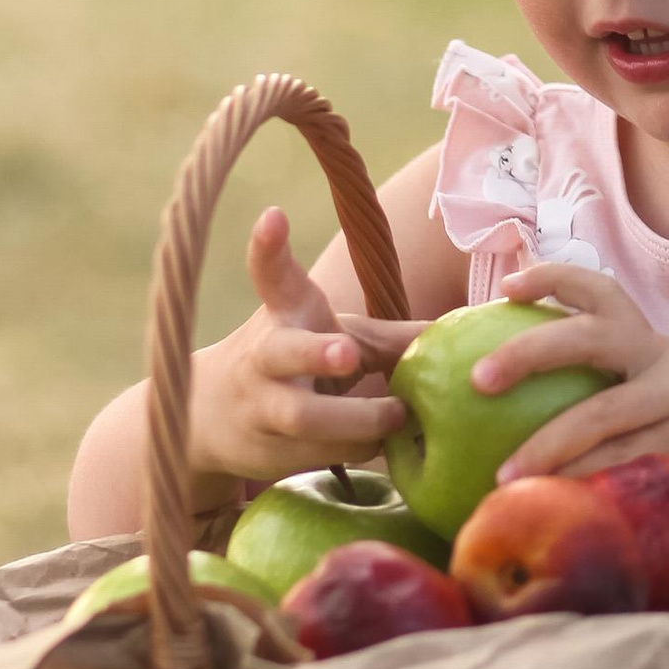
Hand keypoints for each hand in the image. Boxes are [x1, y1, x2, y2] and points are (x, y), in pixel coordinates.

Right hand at [185, 205, 414, 497]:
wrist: (209, 415)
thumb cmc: (296, 361)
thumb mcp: (335, 334)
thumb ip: (390, 336)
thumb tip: (458, 327)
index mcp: (284, 315)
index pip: (271, 276)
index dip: (269, 247)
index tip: (273, 216)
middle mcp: (266, 358)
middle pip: (284, 352)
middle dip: (315, 352)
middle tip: (347, 352)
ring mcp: (262, 407)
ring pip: (304, 417)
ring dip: (354, 420)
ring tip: (395, 417)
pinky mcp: (270, 451)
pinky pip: (321, 452)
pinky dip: (358, 449)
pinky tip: (388, 448)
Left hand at [478, 261, 668, 514]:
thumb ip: (630, 403)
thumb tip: (546, 428)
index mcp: (660, 347)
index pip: (603, 293)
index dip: (552, 280)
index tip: (506, 286)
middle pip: (590, 336)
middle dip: (528, 351)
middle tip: (479, 376)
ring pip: (601, 412)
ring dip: (545, 445)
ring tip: (502, 478)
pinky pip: (630, 463)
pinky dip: (588, 483)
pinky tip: (558, 505)